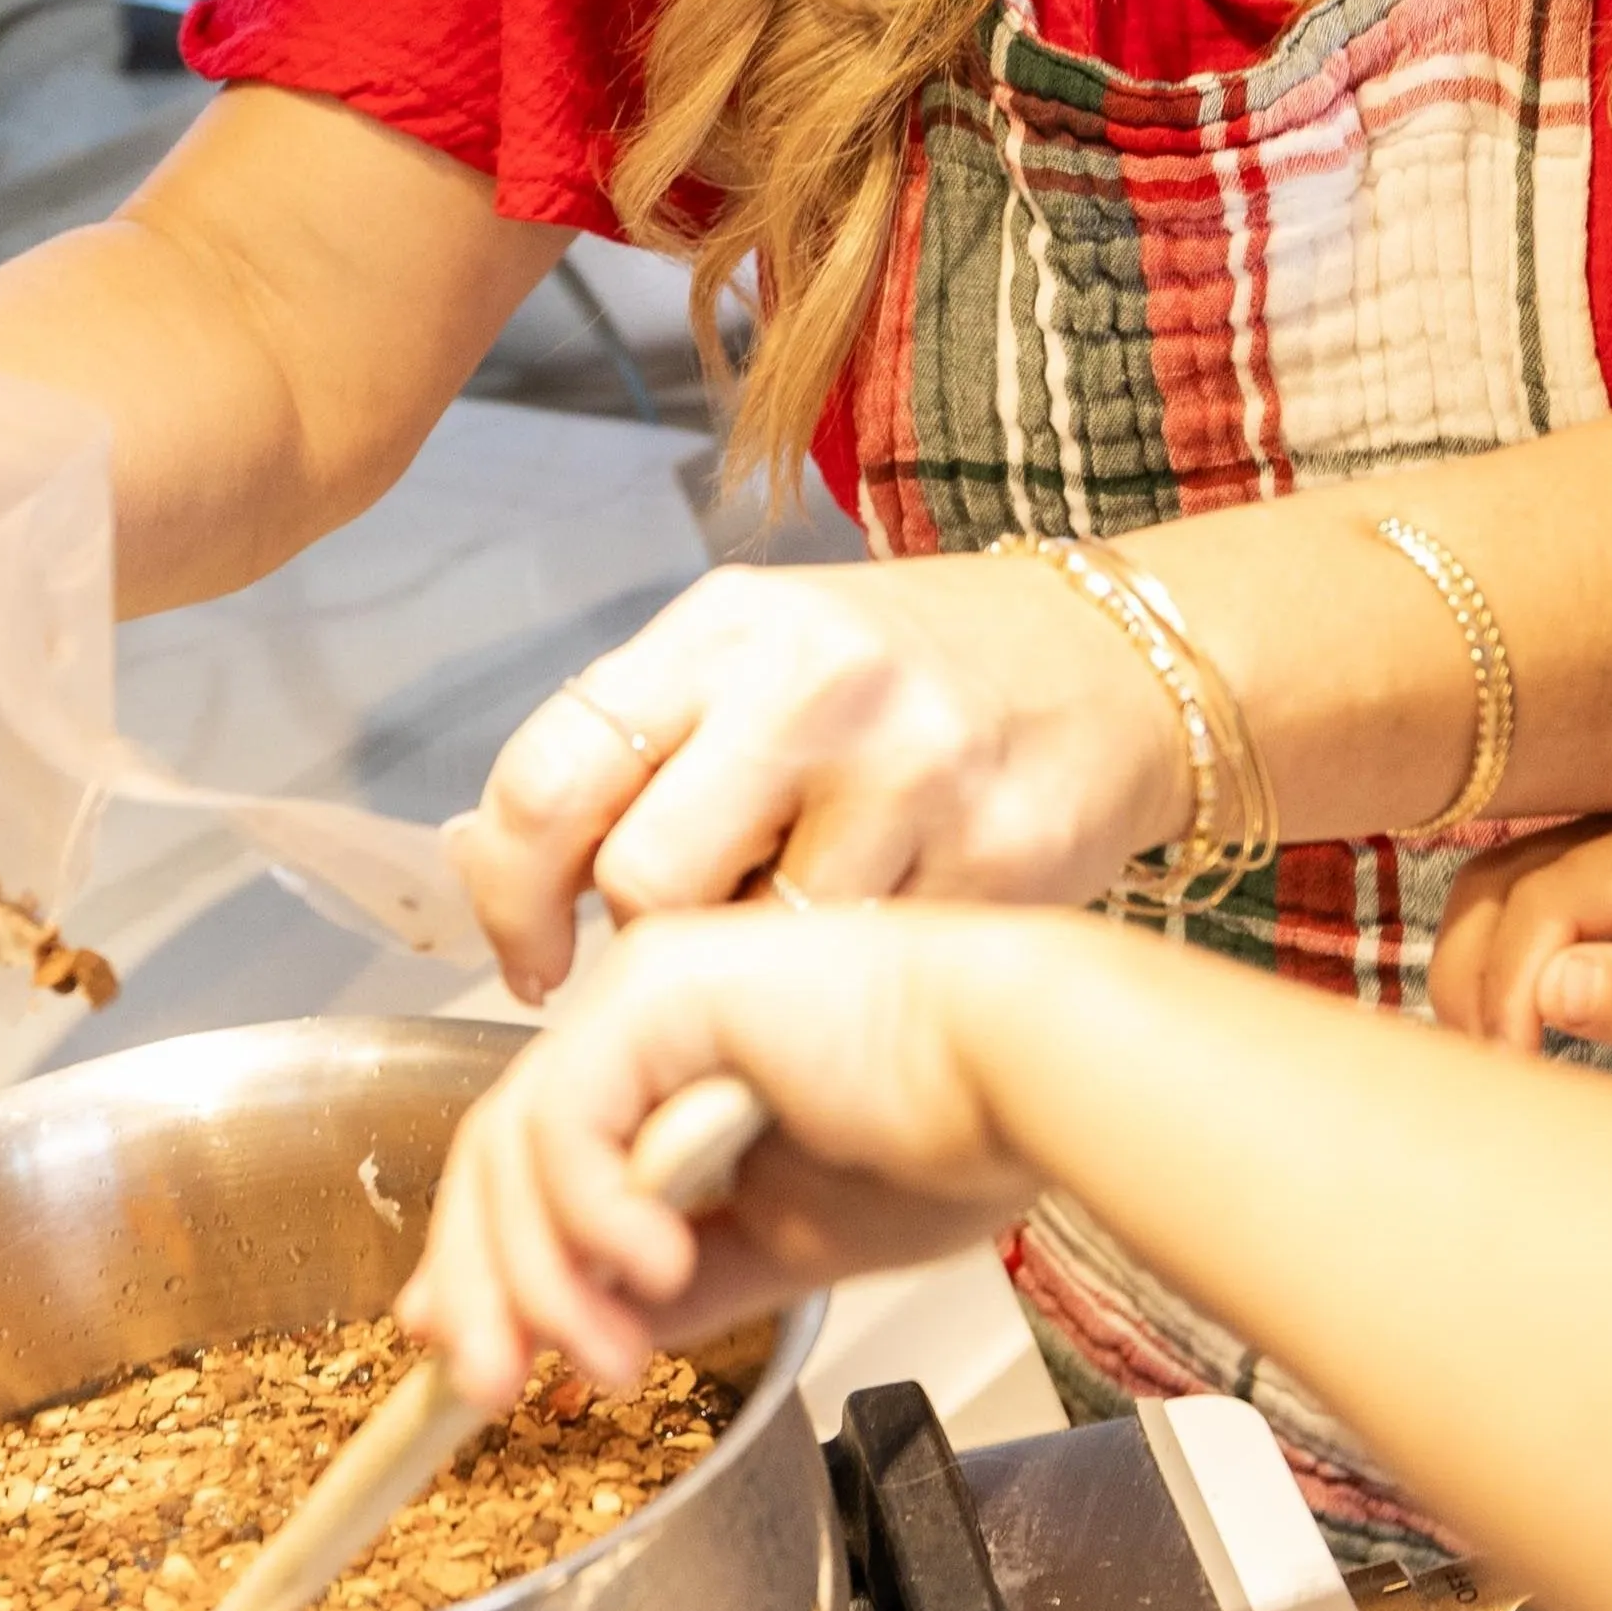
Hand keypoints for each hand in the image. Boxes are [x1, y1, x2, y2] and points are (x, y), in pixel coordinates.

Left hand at [399, 905, 1071, 1407]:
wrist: (1024, 1081)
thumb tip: (601, 1331)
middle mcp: (641, 1017)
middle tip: (494, 1388)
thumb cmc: (946, 1135)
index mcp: (667, 1063)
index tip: (466, 1354)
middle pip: (500, 1155)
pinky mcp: (661, 993)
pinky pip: (570, 1115)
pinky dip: (588, 1208)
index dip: (483, 1263)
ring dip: (541, 1272)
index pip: (533, 1161)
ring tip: (604, 1354)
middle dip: (485, 1288)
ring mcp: (644, 996)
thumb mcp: (786, 1244)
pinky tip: (651, 1264)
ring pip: (518, 1143)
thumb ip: (685, 1281)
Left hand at [446, 556, 1186, 1000]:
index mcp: (726, 629)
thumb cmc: (910, 674)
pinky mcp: (995, 860)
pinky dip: (851, 981)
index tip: (531, 953)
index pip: (550, 775)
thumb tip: (486, 864)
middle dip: (647, 936)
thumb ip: (633, 745)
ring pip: (757, 948)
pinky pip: (866, 972)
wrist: (1125, 663)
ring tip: (798, 928)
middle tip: (685, 940)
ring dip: (756, 969)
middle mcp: (814, 688)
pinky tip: (882, 934)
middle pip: (644, 880)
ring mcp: (913, 775)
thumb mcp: (757, 659)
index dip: (511, 895)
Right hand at [1429, 814, 1611, 1108]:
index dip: (1510, 981)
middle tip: (1493, 1064)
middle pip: (1492, 888)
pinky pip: (1502, 913)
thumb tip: (1552, 986)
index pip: (1543, 901)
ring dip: (1469, 972)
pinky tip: (1503, 1024)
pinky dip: (1485, 967)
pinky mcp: (1578, 888)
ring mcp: (1591, 856)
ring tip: (1491, 1049)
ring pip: (1483, 898)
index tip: (1514, 1061)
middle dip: (1475, 978)